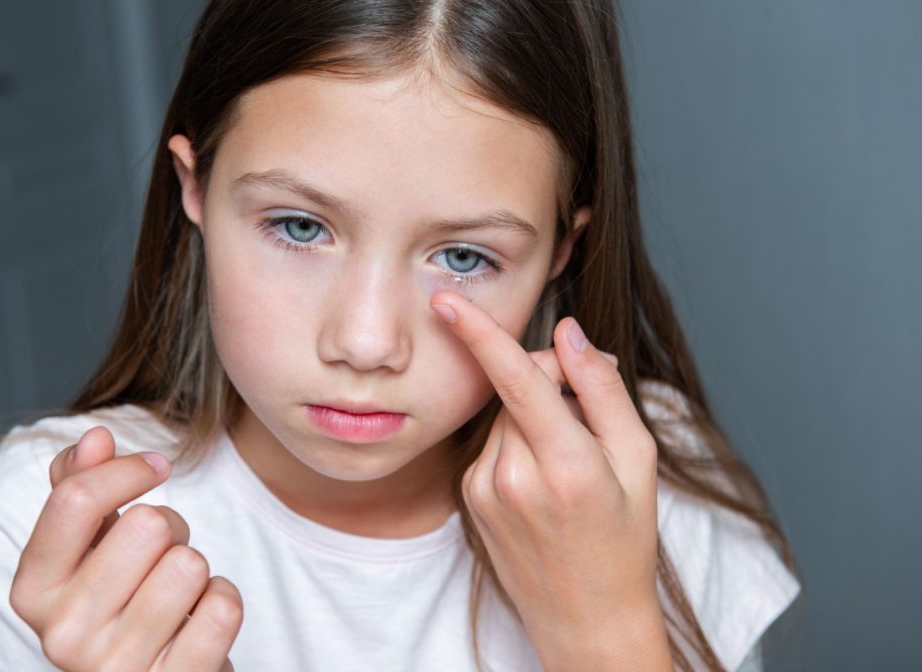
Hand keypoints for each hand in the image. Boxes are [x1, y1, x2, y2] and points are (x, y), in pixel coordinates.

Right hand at [9, 426, 243, 670]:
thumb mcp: (88, 546)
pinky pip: (223, 607)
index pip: (75, 499)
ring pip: (190, 565)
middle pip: (148, 526)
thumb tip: (94, 438)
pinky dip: (222, 602)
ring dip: (197, 568)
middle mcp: (63, 636)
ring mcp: (117, 668)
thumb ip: (79, 486)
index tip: (155, 466)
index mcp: (33, 591)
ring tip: (178, 593)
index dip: (128, 469)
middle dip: (170, 528)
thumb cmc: (122, 602)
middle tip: (161, 558)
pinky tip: (199, 622)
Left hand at [430, 292, 667, 668]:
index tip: (447, 299)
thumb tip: (570, 333)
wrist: (585, 618)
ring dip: (533, 414)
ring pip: (503, 413)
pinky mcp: (469, 497)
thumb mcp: (637, 462)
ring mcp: (485, 489)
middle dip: (549, 379)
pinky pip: (492, 442)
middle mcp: (514, 476)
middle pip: (516, 387)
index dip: (481, 333)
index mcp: (566, 464)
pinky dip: (517, 442)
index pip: (517, 379)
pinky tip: (542, 478)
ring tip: (568, 460)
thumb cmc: (624, 539)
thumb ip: (603, 391)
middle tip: (589, 414)